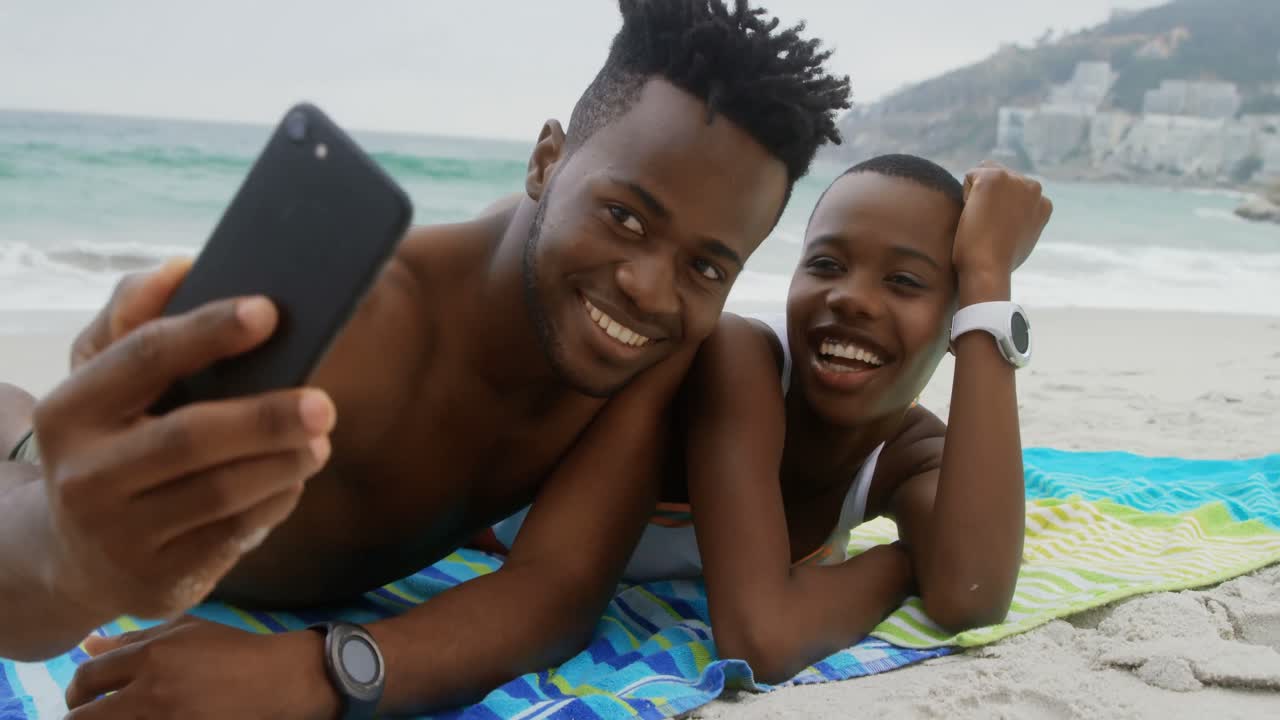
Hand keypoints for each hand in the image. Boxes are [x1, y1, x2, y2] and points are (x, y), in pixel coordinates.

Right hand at [34, 265, 336, 623]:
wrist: (71, 555)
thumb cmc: (109, 442)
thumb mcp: (101, 380)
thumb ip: (134, 316)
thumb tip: (182, 268)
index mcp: (70, 410)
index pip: (145, 356)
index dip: (209, 331)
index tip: (270, 311)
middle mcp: (85, 476)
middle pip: (192, 437)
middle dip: (267, 418)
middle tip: (324, 403)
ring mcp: (118, 536)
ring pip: (223, 493)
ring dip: (285, 463)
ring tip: (320, 440)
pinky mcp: (158, 579)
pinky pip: (235, 534)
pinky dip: (276, 501)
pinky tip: (294, 478)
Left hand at [65, 618, 336, 718]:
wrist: (280, 681)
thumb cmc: (234, 650)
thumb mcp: (186, 630)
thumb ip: (134, 638)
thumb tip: (88, 646)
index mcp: (151, 655)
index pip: (86, 678)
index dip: (75, 692)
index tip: (83, 699)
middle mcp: (150, 691)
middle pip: (83, 718)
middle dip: (80, 718)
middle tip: (91, 717)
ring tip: (120, 718)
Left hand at [953, 162, 1053, 285]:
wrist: (989, 269)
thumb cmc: (999, 263)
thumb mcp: (1021, 240)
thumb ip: (1021, 221)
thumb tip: (1010, 217)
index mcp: (1043, 204)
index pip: (1013, 191)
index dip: (998, 209)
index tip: (997, 230)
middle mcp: (1034, 188)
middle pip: (1000, 178)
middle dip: (989, 198)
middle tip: (988, 227)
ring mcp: (1016, 180)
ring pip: (984, 174)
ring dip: (977, 194)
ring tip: (981, 221)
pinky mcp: (994, 177)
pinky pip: (969, 177)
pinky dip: (965, 195)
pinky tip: (974, 215)